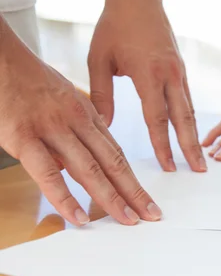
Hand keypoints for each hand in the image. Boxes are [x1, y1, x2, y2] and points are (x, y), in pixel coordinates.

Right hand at [0, 32, 161, 226]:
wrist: (0, 55)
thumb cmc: (27, 78)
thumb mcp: (61, 100)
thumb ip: (71, 131)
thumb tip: (70, 164)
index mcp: (87, 115)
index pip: (116, 154)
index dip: (133, 179)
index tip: (147, 200)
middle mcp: (77, 123)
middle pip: (113, 163)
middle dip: (134, 192)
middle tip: (151, 215)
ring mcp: (53, 130)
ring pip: (90, 170)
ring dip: (111, 198)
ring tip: (127, 220)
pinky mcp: (24, 138)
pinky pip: (48, 174)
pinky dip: (66, 198)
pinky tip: (79, 217)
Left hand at [88, 0, 205, 171]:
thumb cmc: (115, 26)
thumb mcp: (99, 59)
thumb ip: (101, 94)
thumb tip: (103, 125)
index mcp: (149, 74)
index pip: (157, 118)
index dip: (163, 146)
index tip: (169, 166)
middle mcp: (170, 75)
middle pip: (184, 119)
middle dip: (192, 147)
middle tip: (200, 170)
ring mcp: (179, 72)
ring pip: (190, 110)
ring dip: (195, 136)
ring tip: (201, 157)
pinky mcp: (181, 69)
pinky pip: (188, 99)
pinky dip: (191, 119)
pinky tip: (191, 132)